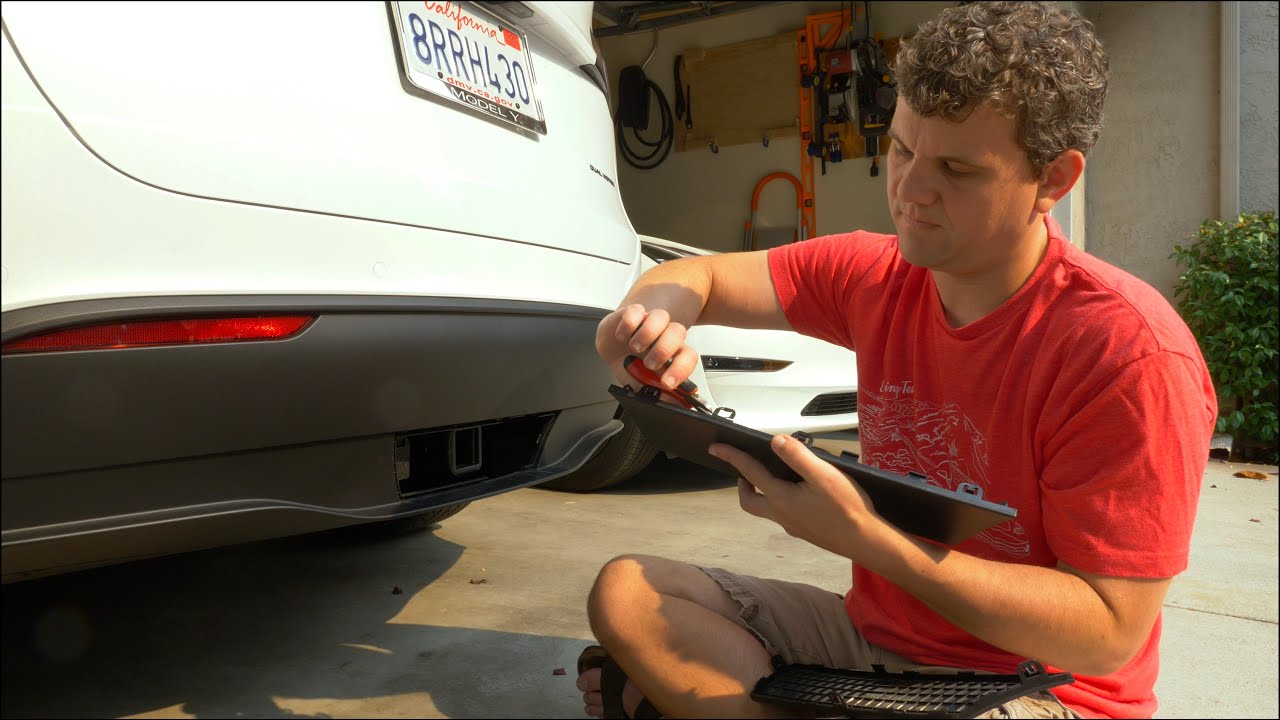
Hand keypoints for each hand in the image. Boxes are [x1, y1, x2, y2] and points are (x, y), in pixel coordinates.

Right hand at [596, 303, 699, 390]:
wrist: (610, 345)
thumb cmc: (629, 363)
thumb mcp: (639, 382)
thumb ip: (653, 392)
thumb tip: (669, 405)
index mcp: (671, 354)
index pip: (688, 356)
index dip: (682, 369)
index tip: (668, 382)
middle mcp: (663, 336)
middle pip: (678, 332)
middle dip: (664, 349)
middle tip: (649, 363)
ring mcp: (649, 323)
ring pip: (661, 317)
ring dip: (647, 335)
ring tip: (634, 347)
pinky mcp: (632, 313)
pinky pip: (636, 311)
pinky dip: (628, 325)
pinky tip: (622, 336)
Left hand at [708, 435, 897, 562]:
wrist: (867, 542)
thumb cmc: (848, 508)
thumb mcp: (823, 475)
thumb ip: (798, 456)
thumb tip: (775, 440)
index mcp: (780, 498)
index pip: (749, 472)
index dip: (731, 456)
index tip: (715, 447)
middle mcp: (781, 514)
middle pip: (749, 501)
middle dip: (742, 483)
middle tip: (744, 468)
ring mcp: (792, 526)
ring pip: (765, 510)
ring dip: (761, 493)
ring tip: (772, 476)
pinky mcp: (805, 532)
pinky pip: (782, 515)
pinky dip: (779, 502)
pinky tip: (798, 494)